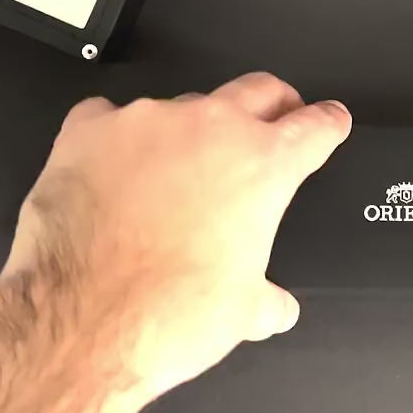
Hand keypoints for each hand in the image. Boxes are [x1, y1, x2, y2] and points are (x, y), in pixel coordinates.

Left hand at [0, 73, 351, 403]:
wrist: (81, 324)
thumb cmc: (165, 313)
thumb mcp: (244, 313)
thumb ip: (269, 300)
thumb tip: (274, 307)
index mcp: (263, 165)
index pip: (316, 126)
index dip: (330, 122)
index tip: (330, 118)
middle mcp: (210, 130)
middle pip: (260, 89)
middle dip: (276, 102)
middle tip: (276, 117)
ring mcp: (148, 122)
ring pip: (186, 105)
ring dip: (193, 130)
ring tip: (180, 170)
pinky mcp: (90, 131)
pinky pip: (111, 116)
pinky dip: (121, 138)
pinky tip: (118, 169)